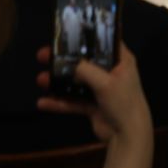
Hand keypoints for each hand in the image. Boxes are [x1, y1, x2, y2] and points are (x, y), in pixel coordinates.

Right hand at [36, 42, 153, 146]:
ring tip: (40, 79)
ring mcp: (101, 90)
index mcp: (121, 61)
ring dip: (59, 81)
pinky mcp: (92, 106)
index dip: (87, 36)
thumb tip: (69, 64)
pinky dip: (60, 102)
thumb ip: (86, 70)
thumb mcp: (105, 82)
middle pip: (84, 62)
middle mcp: (111, 72)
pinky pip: (73, 101)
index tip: (66, 32)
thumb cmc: (122, 102)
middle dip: (64, 60)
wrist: (127, 136)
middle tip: (43, 56)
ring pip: (76, 82)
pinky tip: (43, 102)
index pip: (104, 42)